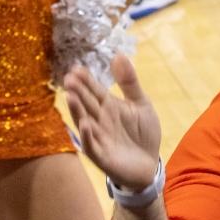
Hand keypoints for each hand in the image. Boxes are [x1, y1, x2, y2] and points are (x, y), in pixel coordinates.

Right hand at [65, 55, 161, 189]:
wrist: (150, 164)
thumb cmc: (143, 133)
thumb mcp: (140, 103)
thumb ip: (129, 82)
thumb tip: (119, 55)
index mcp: (109, 106)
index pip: (94, 90)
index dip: (86, 80)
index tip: (76, 68)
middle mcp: (100, 120)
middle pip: (87, 104)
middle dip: (78, 92)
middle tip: (68, 79)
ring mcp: (100, 138)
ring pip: (85, 122)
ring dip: (77, 111)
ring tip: (70, 96)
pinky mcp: (103, 156)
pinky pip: (92, 146)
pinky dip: (87, 136)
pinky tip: (84, 124)